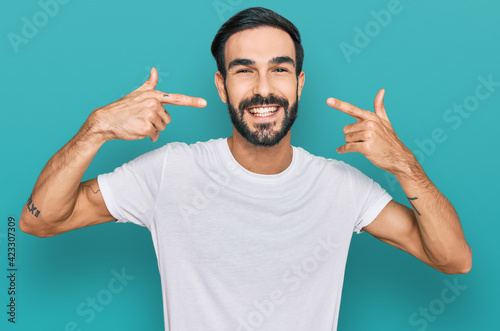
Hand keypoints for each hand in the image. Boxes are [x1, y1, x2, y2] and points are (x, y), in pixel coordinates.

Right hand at [89, 67, 206, 142]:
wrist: (106, 120)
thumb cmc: (123, 108)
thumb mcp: (137, 93)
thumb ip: (149, 84)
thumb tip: (154, 70)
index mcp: (153, 95)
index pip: (177, 98)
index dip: (192, 101)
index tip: (204, 103)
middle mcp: (154, 103)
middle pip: (167, 119)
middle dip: (157, 121)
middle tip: (142, 118)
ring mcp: (150, 115)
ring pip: (161, 127)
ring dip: (152, 128)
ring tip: (139, 123)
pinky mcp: (146, 126)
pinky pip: (154, 134)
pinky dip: (147, 135)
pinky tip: (137, 130)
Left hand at [326, 89, 415, 174]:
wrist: (398, 157)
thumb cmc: (389, 139)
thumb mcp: (385, 121)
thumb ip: (379, 107)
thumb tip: (381, 90)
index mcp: (372, 117)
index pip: (352, 109)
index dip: (339, 104)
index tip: (328, 100)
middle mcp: (370, 124)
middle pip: (346, 129)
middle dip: (351, 135)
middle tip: (363, 140)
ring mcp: (368, 136)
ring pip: (347, 138)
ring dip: (352, 143)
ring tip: (364, 145)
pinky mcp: (366, 147)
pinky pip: (348, 147)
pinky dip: (343, 150)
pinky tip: (341, 150)